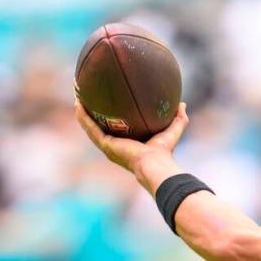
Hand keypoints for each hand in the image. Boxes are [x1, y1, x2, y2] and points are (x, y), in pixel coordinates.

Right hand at [74, 100, 188, 188]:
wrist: (155, 163)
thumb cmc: (164, 151)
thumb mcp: (172, 130)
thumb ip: (178, 118)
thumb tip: (182, 104)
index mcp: (128, 143)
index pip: (118, 128)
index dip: (111, 117)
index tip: (108, 103)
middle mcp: (116, 145)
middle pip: (100, 127)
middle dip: (93, 113)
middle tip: (87, 98)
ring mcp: (108, 146)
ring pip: (90, 127)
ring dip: (83, 113)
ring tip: (77, 97)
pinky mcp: (105, 145)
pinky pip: (90, 128)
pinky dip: (83, 117)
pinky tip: (78, 104)